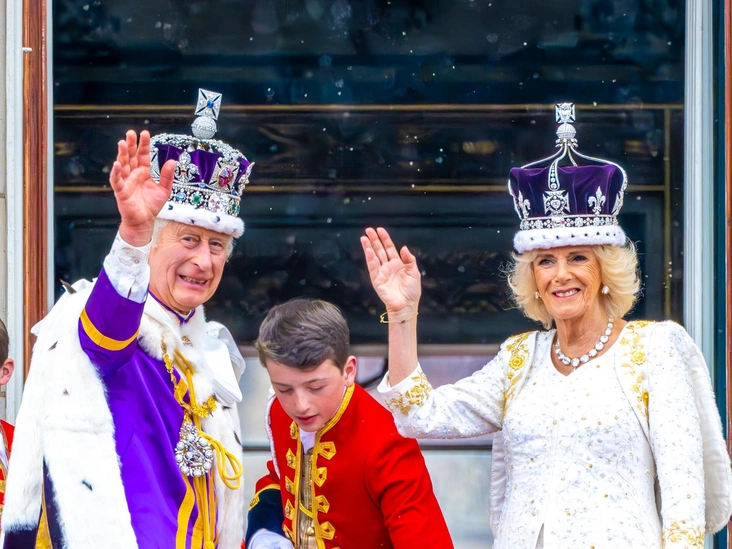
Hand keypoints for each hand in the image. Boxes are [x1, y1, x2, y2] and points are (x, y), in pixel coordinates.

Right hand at [109, 130, 175, 245]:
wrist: (144, 221)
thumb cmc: (151, 206)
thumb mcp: (164, 190)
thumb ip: (167, 176)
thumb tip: (172, 161)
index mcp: (143, 172)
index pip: (142, 155)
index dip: (144, 145)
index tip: (145, 134)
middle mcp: (133, 174)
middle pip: (130, 156)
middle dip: (131, 144)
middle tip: (131, 133)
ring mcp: (126, 181)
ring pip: (122, 164)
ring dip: (122, 154)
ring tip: (122, 143)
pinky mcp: (121, 191)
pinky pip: (117, 180)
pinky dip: (116, 172)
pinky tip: (117, 164)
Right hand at [360, 227, 420, 319]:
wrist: (406, 305)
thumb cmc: (412, 291)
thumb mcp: (414, 273)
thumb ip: (409, 260)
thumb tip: (403, 247)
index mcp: (398, 264)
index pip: (389, 248)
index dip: (385, 239)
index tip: (380, 230)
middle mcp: (388, 266)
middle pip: (380, 250)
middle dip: (374, 240)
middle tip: (369, 230)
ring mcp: (381, 273)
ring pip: (374, 257)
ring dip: (369, 247)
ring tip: (364, 237)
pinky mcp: (376, 280)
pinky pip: (372, 267)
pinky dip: (370, 258)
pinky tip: (368, 250)